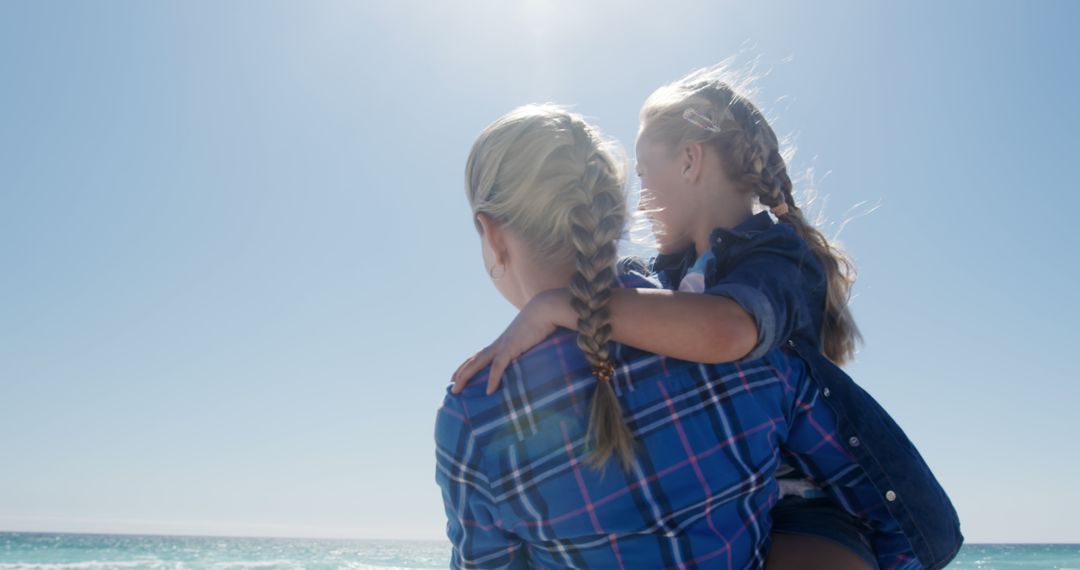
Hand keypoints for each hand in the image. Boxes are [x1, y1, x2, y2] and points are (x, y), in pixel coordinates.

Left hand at [451, 289, 571, 394]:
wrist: (544, 310)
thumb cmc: (541, 324)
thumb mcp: (532, 339)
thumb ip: (528, 349)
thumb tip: (530, 357)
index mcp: (501, 343)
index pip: (479, 355)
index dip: (467, 365)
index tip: (458, 376)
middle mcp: (498, 345)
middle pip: (473, 360)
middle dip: (461, 373)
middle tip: (452, 387)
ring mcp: (502, 346)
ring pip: (477, 362)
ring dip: (465, 376)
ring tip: (457, 389)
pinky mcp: (511, 348)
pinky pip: (498, 366)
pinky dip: (492, 379)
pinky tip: (489, 391)